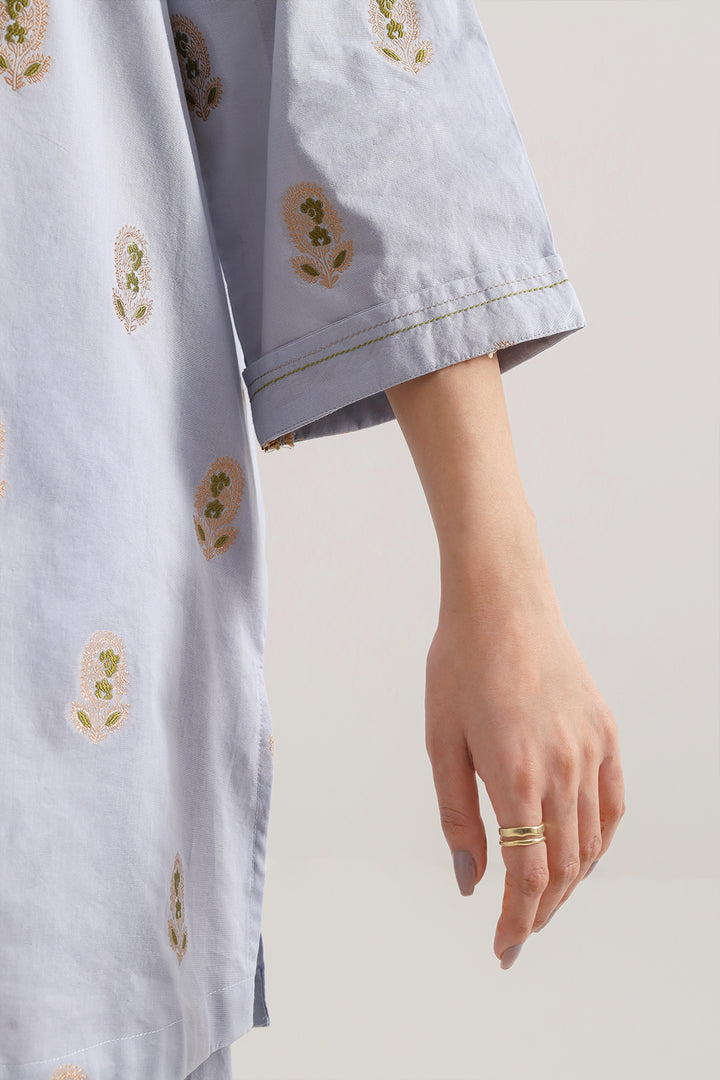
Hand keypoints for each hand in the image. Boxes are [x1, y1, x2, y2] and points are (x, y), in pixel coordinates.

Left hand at [424, 581, 625, 968]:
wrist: (501, 602)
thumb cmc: (459, 665)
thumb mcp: (441, 740)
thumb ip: (457, 814)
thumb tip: (471, 879)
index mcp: (514, 774)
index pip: (526, 875)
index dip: (516, 921)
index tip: (502, 949)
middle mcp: (562, 769)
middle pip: (562, 868)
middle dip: (538, 910)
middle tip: (516, 934)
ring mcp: (590, 750)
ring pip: (590, 842)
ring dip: (567, 882)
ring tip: (541, 901)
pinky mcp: (605, 732)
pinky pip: (611, 804)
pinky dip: (597, 840)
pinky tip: (579, 854)